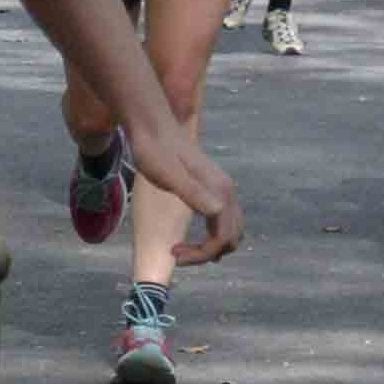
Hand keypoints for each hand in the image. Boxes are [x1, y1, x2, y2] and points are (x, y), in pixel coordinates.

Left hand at [126, 125, 241, 263]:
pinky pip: (222, 221)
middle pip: (231, 237)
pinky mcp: (213, 189)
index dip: (202, 254)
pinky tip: (190, 238)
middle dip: (206, 253)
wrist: (152, 129)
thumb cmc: (154, 151)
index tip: (174, 254)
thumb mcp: (168, 175)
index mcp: (220, 191)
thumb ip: (192, 193)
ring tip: (181, 249)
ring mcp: (222, 190)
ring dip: (210, 246)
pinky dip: (211, 236)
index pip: (223, 237)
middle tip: (176, 252)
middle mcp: (227, 191)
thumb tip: (217, 212)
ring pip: (230, 231)